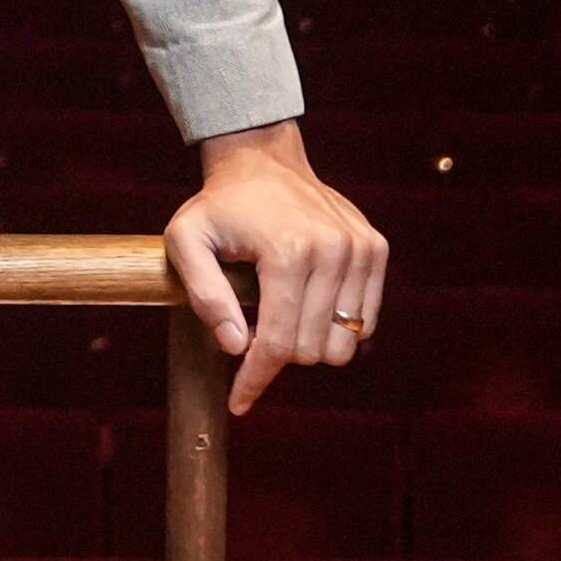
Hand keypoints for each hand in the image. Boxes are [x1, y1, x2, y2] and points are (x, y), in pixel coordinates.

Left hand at [165, 122, 387, 417]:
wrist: (262, 158)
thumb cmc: (219, 204)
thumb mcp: (185, 241)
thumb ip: (204, 295)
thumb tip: (234, 346)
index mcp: (288, 251)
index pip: (276, 342)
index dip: (255, 379)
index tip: (239, 402)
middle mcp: (333, 250)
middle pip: (311, 349)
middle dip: (277, 357)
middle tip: (252, 336)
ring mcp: (360, 248)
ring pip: (344, 344)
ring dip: (309, 344)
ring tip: (281, 319)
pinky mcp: (375, 248)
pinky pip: (366, 321)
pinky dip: (336, 327)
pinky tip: (307, 306)